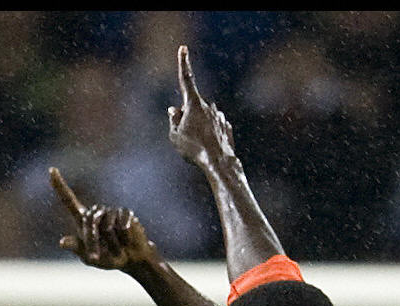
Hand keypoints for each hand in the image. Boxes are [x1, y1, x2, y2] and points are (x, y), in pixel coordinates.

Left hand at [50, 169, 158, 269]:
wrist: (130, 259)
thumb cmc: (107, 258)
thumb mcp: (89, 257)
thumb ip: (77, 248)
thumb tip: (62, 243)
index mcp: (83, 219)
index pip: (68, 199)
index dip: (60, 186)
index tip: (52, 170)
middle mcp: (96, 211)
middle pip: (90, 220)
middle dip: (93, 240)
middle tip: (96, 256)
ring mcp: (111, 210)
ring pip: (107, 226)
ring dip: (111, 243)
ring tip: (116, 247)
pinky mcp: (125, 213)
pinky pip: (122, 225)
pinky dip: (124, 238)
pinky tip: (127, 241)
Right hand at [167, 45, 235, 169]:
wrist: (218, 163)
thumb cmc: (194, 149)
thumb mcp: (175, 136)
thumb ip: (173, 120)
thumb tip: (174, 110)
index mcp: (194, 104)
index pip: (186, 80)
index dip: (184, 63)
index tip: (184, 49)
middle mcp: (208, 106)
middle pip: (191, 108)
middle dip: (186, 119)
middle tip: (186, 138)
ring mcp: (219, 116)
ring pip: (202, 120)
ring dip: (197, 129)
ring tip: (198, 146)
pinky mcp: (226, 127)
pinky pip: (212, 129)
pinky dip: (208, 136)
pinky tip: (209, 148)